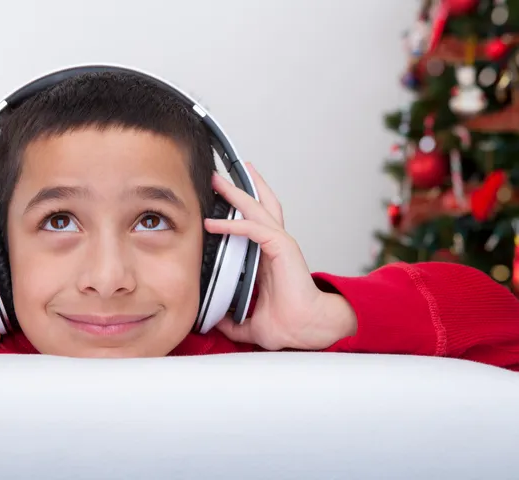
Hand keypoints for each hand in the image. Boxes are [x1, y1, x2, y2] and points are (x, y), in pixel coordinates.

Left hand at [204, 164, 356, 350]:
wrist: (305, 330)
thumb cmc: (288, 324)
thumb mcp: (249, 323)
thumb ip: (231, 320)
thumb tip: (212, 320)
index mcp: (268, 259)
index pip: (253, 226)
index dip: (237, 212)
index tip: (218, 203)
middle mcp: (275, 246)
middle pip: (258, 208)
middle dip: (239, 190)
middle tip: (219, 177)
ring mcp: (280, 244)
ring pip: (257, 209)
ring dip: (237, 193)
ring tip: (218, 180)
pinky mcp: (282, 247)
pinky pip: (254, 229)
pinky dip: (233, 224)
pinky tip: (213, 223)